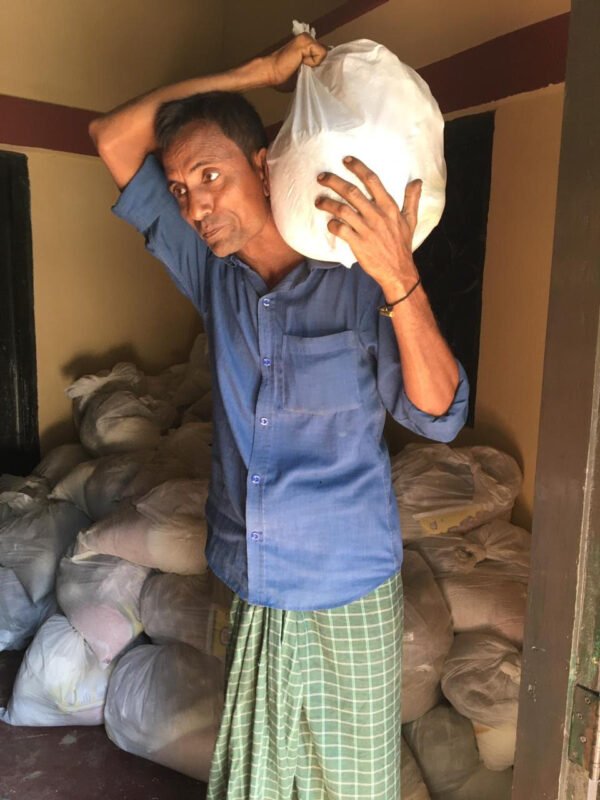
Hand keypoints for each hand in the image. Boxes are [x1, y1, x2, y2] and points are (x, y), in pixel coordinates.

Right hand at [266, 33, 326, 90]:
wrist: (271, 72)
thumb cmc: (283, 77)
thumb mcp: (303, 73)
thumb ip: (314, 68)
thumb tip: (326, 71)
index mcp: (306, 46)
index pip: (323, 54)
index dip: (321, 65)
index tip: (311, 72)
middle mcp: (307, 38)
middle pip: (325, 53)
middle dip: (319, 65)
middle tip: (304, 70)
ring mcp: (307, 38)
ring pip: (324, 53)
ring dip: (314, 65)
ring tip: (300, 66)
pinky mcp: (306, 41)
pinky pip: (321, 54)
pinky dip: (313, 62)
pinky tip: (300, 63)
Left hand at [315, 157, 421, 296]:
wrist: (398, 271)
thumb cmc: (402, 245)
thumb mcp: (411, 220)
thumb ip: (412, 199)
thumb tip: (417, 181)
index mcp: (389, 207)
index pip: (372, 181)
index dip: (358, 168)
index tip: (346, 160)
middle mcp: (377, 215)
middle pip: (352, 192)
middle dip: (334, 181)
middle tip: (321, 177)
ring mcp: (366, 229)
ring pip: (342, 210)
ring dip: (328, 203)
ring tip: (319, 201)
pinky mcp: (358, 243)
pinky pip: (340, 230)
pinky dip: (332, 225)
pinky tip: (329, 223)